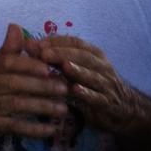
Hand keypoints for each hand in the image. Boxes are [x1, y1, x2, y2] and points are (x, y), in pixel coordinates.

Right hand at [0, 24, 69, 141]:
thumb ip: (7, 51)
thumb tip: (15, 26)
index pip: (8, 63)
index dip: (29, 65)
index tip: (50, 68)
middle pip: (16, 84)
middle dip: (42, 87)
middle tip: (64, 89)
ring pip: (18, 105)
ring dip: (42, 107)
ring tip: (63, 110)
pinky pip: (15, 126)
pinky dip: (34, 129)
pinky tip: (50, 130)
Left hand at [30, 35, 150, 137]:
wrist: (123, 109)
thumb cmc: (92, 86)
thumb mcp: (76, 69)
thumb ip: (54, 58)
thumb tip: (27, 44)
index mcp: (94, 55)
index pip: (75, 43)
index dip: (56, 41)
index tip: (37, 43)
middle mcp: (101, 67)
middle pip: (83, 56)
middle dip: (63, 53)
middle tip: (44, 53)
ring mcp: (106, 84)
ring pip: (93, 75)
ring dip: (77, 70)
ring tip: (63, 66)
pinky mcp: (108, 103)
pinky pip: (98, 97)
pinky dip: (87, 93)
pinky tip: (76, 90)